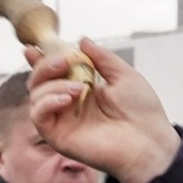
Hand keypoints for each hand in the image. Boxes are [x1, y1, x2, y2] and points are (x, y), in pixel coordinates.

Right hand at [26, 40, 180, 182]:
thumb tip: (82, 41)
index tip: (34, 48)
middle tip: (63, 61)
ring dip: (52, 85)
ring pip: (35, 97)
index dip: (40, 60)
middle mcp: (68, 105)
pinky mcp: (58, 137)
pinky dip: (47, 102)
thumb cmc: (142, 113)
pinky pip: (38, 116)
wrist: (149, 142)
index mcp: (82, 90)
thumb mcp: (124, 75)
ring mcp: (62, 121)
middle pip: (38, 82)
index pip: (53, 73)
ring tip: (78, 87)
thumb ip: (102, 57)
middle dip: (45, 66)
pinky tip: (68, 98)